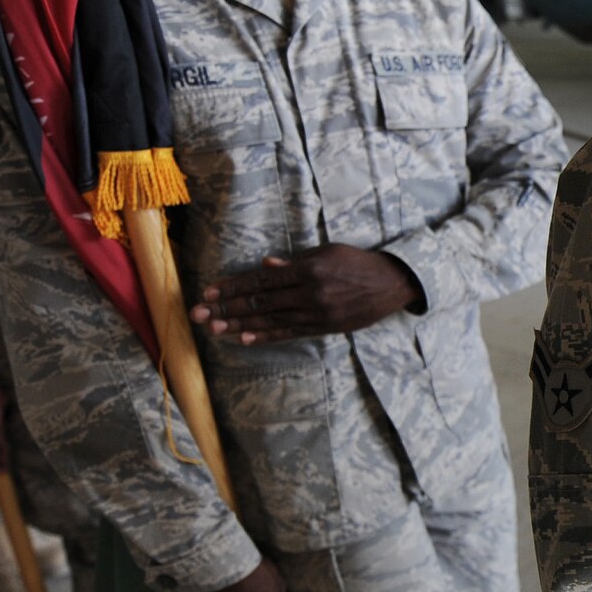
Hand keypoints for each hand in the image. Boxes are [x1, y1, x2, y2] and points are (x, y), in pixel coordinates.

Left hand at [192, 245, 423, 343]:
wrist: (392, 283)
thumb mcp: (328, 252)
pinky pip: (290, 333)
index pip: (261, 279)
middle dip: (226, 307)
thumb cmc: (358, 262)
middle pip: (260, 301)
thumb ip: (296, 261)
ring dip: (239, 325)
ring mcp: (317, 312)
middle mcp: (310, 291)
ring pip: (270, 320)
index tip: (209, 291)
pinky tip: (245, 339)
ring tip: (213, 328)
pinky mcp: (324, 327)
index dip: (233, 286)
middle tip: (199, 313)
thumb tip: (264, 265)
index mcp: (308, 268)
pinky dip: (267, 336)